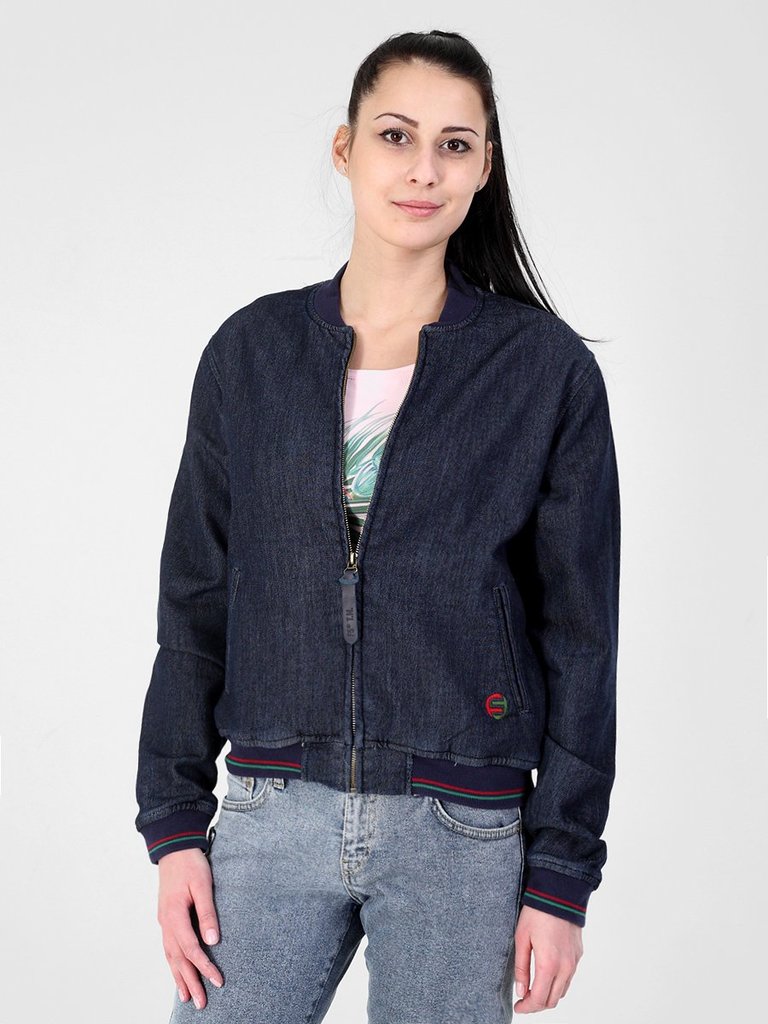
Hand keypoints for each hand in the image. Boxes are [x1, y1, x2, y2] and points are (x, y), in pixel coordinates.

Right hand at [157, 849, 223, 1009]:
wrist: (174, 848)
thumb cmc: (190, 865)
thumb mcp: (202, 885)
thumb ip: (207, 913)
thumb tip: (213, 940)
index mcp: (174, 915)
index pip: (191, 948)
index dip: (204, 967)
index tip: (218, 981)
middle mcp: (166, 923)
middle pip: (178, 959)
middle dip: (190, 982)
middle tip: (201, 1003)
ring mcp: (164, 922)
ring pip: (171, 956)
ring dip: (180, 977)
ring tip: (187, 996)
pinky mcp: (166, 919)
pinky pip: (169, 948)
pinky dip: (173, 964)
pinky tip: (178, 973)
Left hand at [513, 905, 582, 1011]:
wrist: (559, 893)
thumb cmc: (537, 913)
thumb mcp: (521, 938)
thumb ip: (521, 968)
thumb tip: (521, 990)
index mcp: (549, 965)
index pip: (539, 1000)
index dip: (527, 1008)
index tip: (517, 1007)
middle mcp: (565, 967)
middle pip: (552, 1000)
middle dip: (537, 1005)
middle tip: (524, 999)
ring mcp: (574, 962)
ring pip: (562, 991)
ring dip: (548, 995)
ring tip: (533, 988)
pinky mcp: (578, 955)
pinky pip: (569, 977)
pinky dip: (557, 983)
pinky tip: (546, 975)